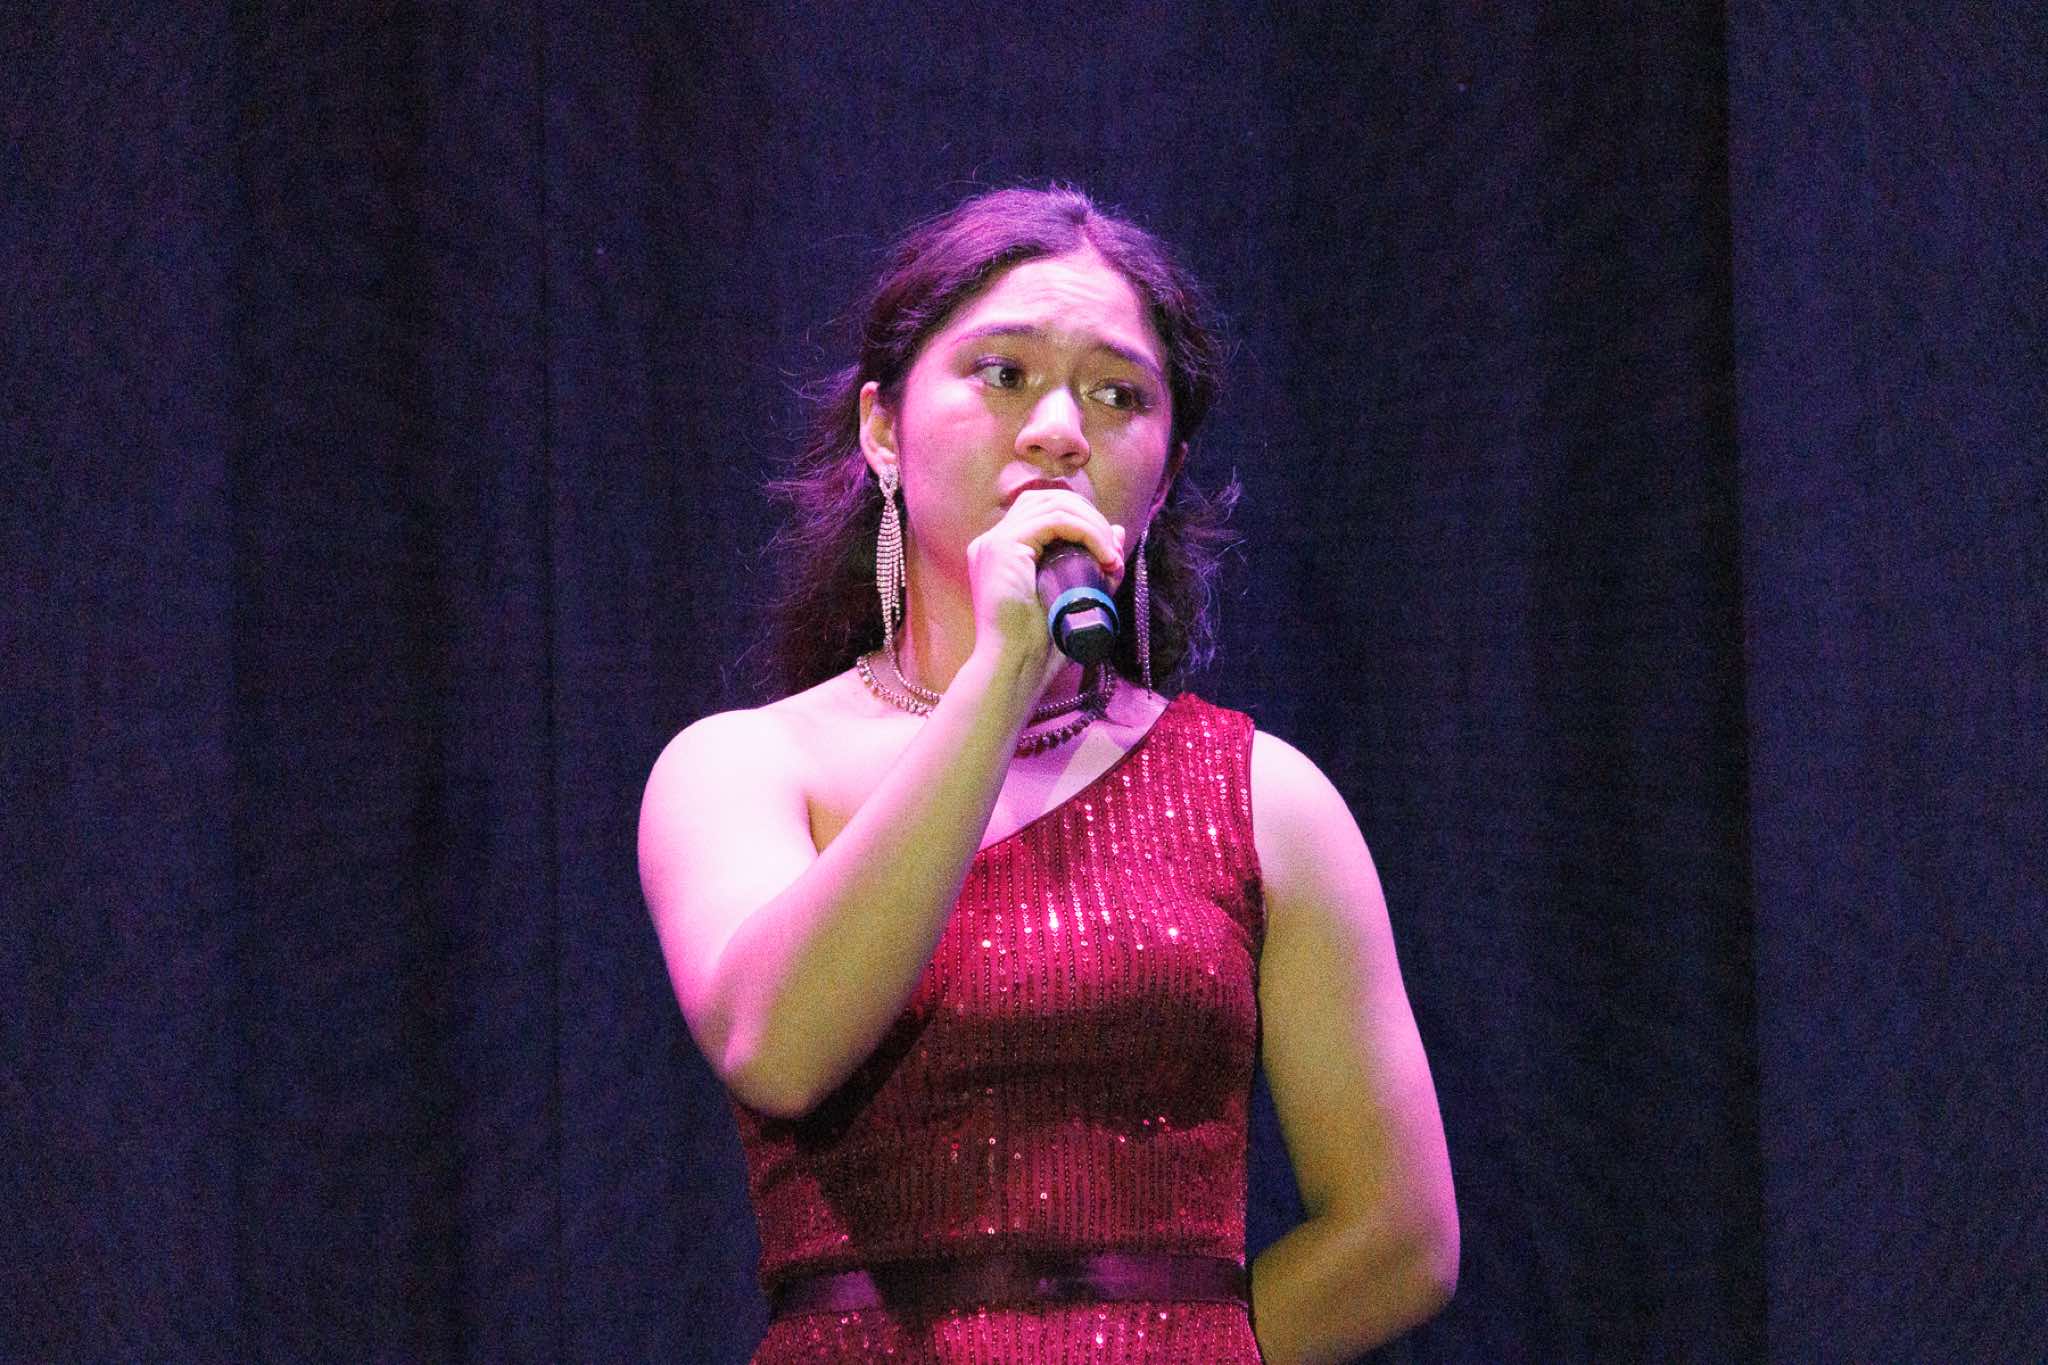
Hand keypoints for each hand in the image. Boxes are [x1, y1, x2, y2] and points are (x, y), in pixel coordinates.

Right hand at [965, 487, 1125, 692]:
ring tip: (1112, 556)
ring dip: (1093, 525)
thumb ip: (1094, 563)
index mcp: (1002, 551)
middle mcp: (992, 541)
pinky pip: (1054, 521)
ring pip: (1054, 506)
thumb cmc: (1041, 643)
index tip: (1109, 551)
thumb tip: (1119, 532)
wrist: (1017, 667)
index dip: (1082, 519)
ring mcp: (994, 541)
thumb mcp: (1077, 593)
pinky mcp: (1003, 547)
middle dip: (1090, 517)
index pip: (1044, 509)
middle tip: (1114, 551)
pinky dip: (1086, 532)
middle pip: (1048, 498)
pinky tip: (1104, 554)